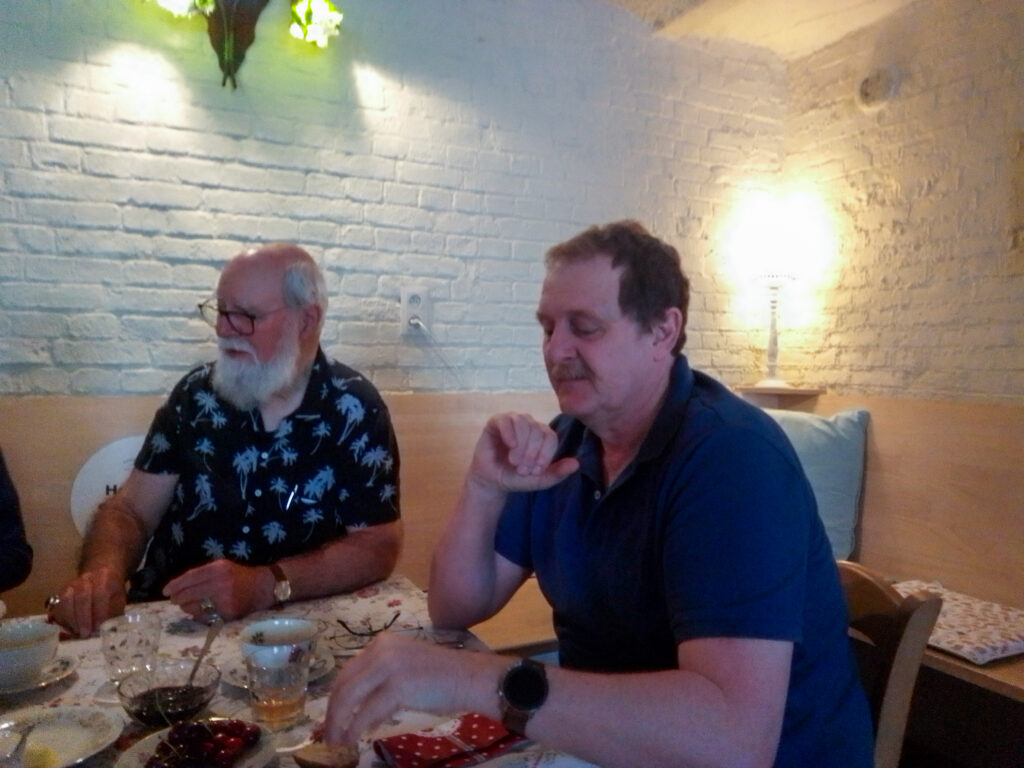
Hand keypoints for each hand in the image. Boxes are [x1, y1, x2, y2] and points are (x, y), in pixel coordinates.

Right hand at [48, 566, 126, 637]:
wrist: (100, 573)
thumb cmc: (111, 591)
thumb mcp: (119, 599)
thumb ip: (114, 612)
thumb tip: (107, 630)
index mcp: (105, 578)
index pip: (101, 593)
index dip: (99, 612)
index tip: (98, 627)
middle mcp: (87, 578)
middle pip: (82, 596)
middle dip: (83, 618)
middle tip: (86, 633)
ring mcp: (72, 584)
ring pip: (67, 600)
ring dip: (71, 619)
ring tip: (77, 632)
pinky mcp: (61, 591)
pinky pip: (58, 605)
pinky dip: (62, 618)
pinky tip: (69, 628)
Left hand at [162, 559, 271, 620]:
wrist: (264, 586)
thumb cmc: (240, 576)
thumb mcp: (222, 567)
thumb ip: (203, 574)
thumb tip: (180, 587)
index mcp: (217, 568)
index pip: (190, 577)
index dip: (175, 585)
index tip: (165, 591)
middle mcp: (220, 582)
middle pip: (189, 593)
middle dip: (178, 598)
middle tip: (174, 600)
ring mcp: (224, 598)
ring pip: (196, 606)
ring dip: (189, 607)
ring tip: (190, 605)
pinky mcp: (228, 612)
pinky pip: (207, 615)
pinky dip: (203, 614)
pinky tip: (205, 611)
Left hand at [322, 633, 502, 744]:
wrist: (469, 677)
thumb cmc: (441, 676)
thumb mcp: (404, 668)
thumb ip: (379, 678)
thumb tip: (355, 709)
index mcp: (382, 643)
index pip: (348, 671)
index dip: (335, 697)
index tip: (330, 716)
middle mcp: (381, 649)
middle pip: (344, 684)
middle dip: (332, 713)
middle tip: (327, 734)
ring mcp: (388, 666)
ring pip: (350, 698)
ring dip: (339, 723)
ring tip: (336, 741)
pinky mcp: (397, 687)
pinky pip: (367, 712)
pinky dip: (356, 728)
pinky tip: (354, 738)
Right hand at [470, 413, 578, 493]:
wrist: (493, 481)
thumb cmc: (516, 478)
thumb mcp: (539, 480)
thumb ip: (558, 473)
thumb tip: (576, 464)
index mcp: (543, 436)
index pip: (550, 437)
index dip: (545, 454)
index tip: (536, 471)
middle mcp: (530, 425)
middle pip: (537, 430)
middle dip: (531, 453)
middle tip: (522, 470)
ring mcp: (513, 421)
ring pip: (523, 423)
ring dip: (521, 445)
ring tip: (515, 462)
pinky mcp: (496, 422)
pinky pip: (505, 420)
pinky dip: (509, 432)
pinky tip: (510, 445)